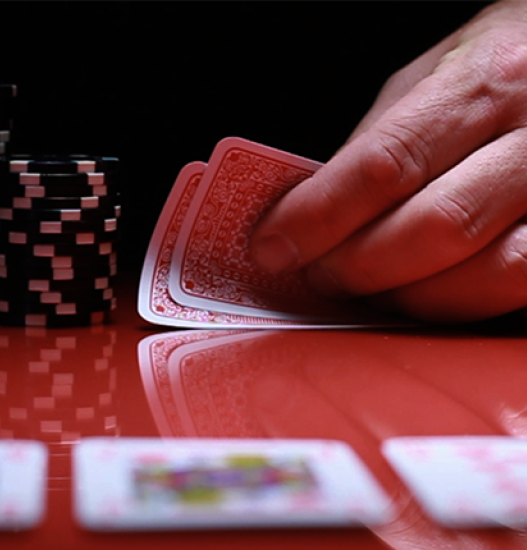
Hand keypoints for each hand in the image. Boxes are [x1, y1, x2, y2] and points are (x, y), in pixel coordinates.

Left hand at [250, 0, 526, 322]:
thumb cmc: (502, 67)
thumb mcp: (432, 76)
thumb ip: (379, 140)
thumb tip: (311, 209)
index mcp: (488, 81)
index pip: (387, 163)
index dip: (318, 216)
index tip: (273, 246)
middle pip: (435, 226)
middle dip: (357, 265)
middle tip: (318, 275)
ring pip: (487, 272)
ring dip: (408, 295)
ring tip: (368, 288)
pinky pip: (517, 291)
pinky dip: (456, 302)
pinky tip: (423, 292)